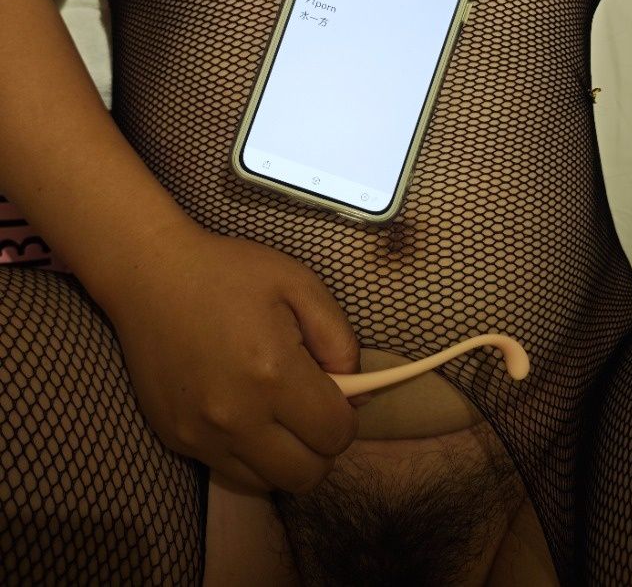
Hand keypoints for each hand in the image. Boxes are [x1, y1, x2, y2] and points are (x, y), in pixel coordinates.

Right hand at [106, 227, 361, 495]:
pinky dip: (249, 455)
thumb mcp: (299, 283)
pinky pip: (231, 472)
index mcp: (274, 372)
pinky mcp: (177, 439)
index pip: (336, 434)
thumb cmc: (230, 272)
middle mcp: (237, 416)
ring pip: (270, 483)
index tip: (335, 392)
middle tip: (311, 408)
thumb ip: (339, 339)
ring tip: (278, 413)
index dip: (346, 415)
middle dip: (322, 446)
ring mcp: (202, 434)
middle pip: (308, 475)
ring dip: (286, 457)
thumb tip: (356, 393)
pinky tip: (244, 413)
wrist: (151, 275)